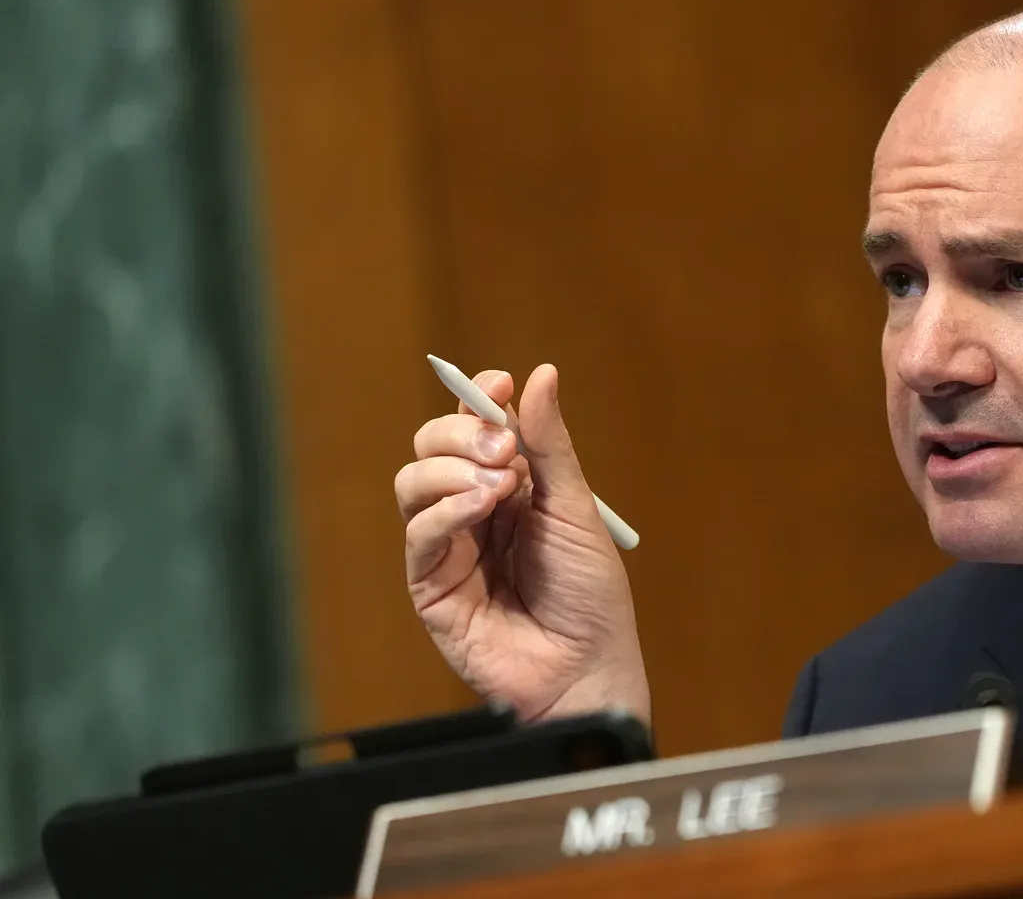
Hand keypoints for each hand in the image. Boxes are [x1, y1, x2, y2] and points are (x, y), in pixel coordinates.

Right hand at [395, 363, 650, 722]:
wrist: (586, 666)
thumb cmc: (590, 594)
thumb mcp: (575, 507)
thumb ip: (549, 445)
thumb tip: (540, 375)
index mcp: (512, 486)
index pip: (475, 425)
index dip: (478, 398)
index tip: (499, 384)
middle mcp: (473, 510)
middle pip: (433, 446)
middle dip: (462, 432)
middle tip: (504, 449)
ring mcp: (449, 546)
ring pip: (413, 483)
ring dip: (452, 470)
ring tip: (498, 487)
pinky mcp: (430, 584)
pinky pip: (419, 532)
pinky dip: (445, 510)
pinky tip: (480, 508)